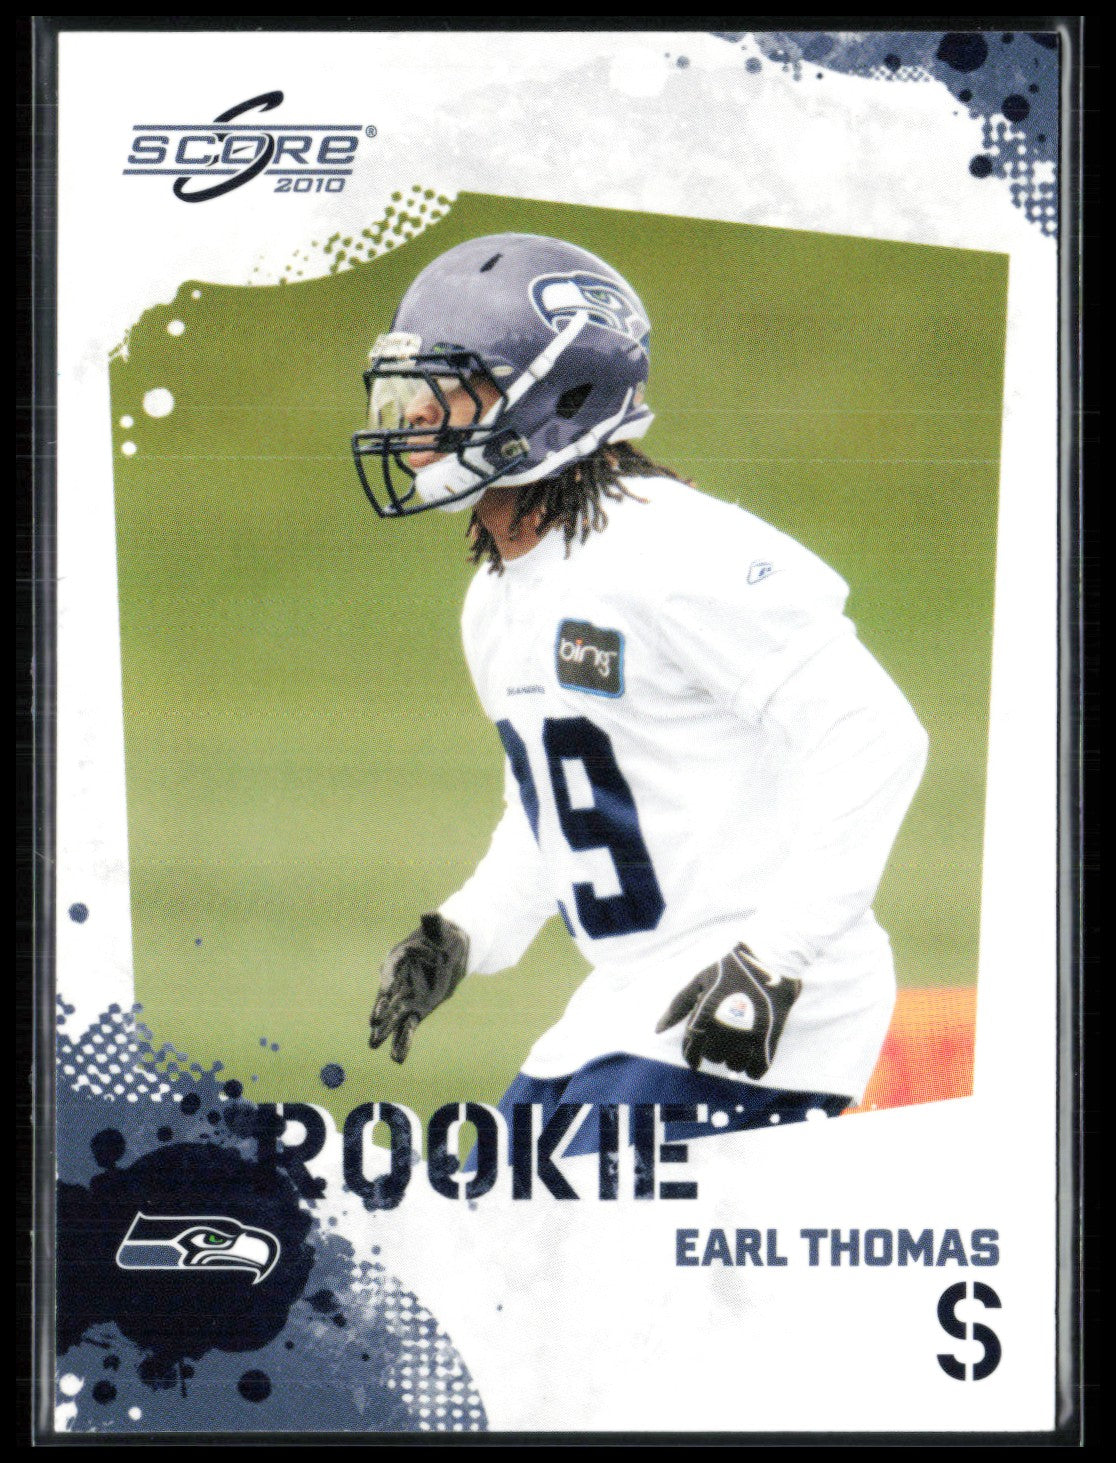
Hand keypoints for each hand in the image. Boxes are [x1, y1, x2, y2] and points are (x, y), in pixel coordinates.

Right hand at [368, 913, 469, 1063]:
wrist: (451, 951)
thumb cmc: (444, 936)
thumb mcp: (442, 929)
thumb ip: (434, 924)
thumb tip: (430, 914)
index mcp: (400, 959)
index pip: (390, 971)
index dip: (387, 982)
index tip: (384, 992)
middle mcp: (398, 981)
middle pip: (388, 998)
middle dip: (381, 1012)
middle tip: (373, 1025)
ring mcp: (406, 997)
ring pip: (394, 1017)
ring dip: (386, 1031)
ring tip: (373, 1045)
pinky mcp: (417, 1010)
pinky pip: (409, 1028)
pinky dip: (404, 1042)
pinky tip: (397, 1058)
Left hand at [655, 942, 800, 1077]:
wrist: (773, 957)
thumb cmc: (732, 967)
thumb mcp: (700, 980)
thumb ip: (678, 1006)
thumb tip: (657, 1030)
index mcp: (705, 1014)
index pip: (691, 1051)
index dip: (691, 1056)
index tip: (695, 1059)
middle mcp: (724, 1028)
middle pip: (713, 1057)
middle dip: (713, 1050)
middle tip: (721, 1037)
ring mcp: (748, 1035)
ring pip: (734, 1066)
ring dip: (733, 1059)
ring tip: (737, 1044)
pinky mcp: (769, 1039)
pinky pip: (756, 1070)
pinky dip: (752, 1068)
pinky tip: (751, 1055)